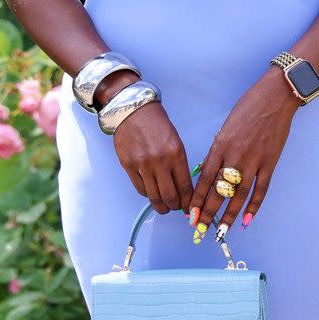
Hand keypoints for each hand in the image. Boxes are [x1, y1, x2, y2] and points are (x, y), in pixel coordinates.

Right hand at [99, 76, 192, 213]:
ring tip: (164, 206)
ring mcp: (142, 165)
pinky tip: (152, 193)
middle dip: (175, 207)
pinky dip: (148, 195)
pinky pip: (140, 189)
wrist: (134, 110)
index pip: (185, 187)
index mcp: (176, 154)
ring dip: (161, 206)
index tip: (190, 208)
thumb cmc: (158, 125)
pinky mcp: (128, 166)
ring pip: (154, 196)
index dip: (188, 202)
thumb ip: (179, 165)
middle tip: (177, 208)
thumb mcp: (176, 142)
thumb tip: (183, 189)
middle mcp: (160, 161)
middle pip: (170, 196)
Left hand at [188, 68, 297, 241]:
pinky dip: (255, 206)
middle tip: (200, 229)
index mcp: (220, 146)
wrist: (274, 97)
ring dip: (229, 215)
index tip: (190, 215)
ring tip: (221, 231)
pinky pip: (261, 190)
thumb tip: (206, 173)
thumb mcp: (225, 128)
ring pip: (239, 195)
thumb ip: (217, 151)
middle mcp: (235, 156)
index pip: (204, 180)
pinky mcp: (270, 163)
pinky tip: (248, 220)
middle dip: (208, 213)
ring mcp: (254, 161)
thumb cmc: (247, 109)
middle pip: (219, 191)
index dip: (197, 200)